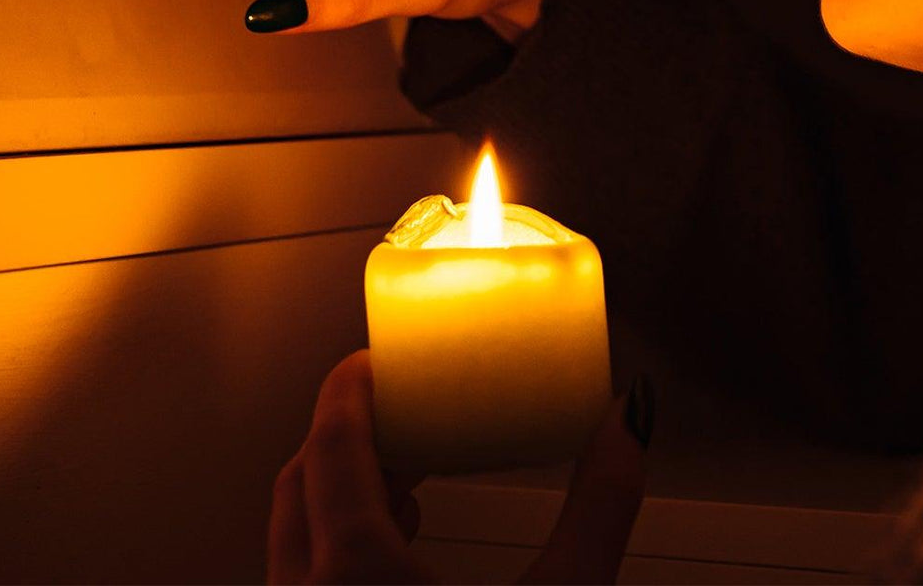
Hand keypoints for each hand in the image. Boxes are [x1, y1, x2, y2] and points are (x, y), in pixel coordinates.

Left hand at [269, 351, 651, 584]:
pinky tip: (395, 563)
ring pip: (292, 541)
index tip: (370, 360)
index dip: (348, 391)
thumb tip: (630, 421)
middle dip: (345, 437)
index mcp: (355, 572)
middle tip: (400, 412)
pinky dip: (335, 549)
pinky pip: (299, 584)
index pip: (332, 446)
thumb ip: (600, 505)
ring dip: (338, 496)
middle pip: (299, 484)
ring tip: (407, 483)